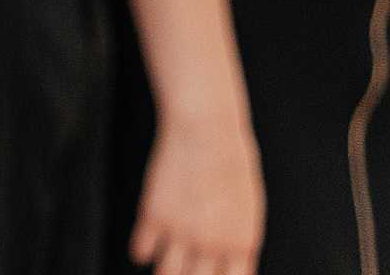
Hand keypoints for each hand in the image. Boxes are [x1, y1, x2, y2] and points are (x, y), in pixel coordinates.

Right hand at [131, 116, 263, 274]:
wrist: (205, 130)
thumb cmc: (231, 160)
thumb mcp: (248, 208)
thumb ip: (239, 241)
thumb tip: (230, 261)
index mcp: (241, 243)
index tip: (206, 273)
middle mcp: (211, 244)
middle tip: (183, 270)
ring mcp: (181, 232)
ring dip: (165, 271)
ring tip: (164, 265)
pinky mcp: (153, 216)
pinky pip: (141, 251)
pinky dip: (142, 252)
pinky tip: (145, 247)